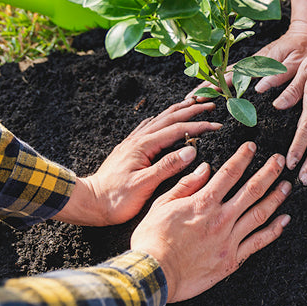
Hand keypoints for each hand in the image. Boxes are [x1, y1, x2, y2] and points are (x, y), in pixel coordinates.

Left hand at [55, 99, 220, 226]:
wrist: (90, 202)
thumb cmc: (115, 198)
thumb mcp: (144, 185)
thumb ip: (167, 166)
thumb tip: (190, 152)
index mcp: (144, 146)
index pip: (177, 130)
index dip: (199, 126)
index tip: (217, 125)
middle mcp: (138, 140)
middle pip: (169, 118)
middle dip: (191, 110)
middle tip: (210, 105)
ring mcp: (133, 143)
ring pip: (159, 119)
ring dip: (177, 110)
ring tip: (192, 103)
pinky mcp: (130, 149)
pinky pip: (149, 127)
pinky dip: (161, 119)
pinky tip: (163, 119)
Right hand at [130, 142, 291, 302]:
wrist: (154, 275)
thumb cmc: (152, 240)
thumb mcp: (162, 205)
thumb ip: (186, 185)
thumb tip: (205, 168)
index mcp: (203, 203)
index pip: (229, 173)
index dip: (243, 157)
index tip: (253, 146)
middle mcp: (221, 218)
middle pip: (251, 190)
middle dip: (269, 172)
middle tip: (280, 160)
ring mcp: (229, 239)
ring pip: (260, 213)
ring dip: (276, 197)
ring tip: (287, 185)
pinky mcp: (232, 260)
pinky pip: (259, 242)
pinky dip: (274, 230)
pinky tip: (285, 220)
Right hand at [185, 21, 306, 99]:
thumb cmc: (305, 49)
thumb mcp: (296, 63)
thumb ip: (279, 77)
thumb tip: (258, 89)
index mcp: (259, 63)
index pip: (231, 76)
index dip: (215, 86)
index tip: (200, 94)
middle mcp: (253, 62)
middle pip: (223, 75)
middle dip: (205, 86)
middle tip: (188, 99)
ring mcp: (253, 62)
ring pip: (227, 74)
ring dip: (211, 84)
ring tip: (195, 96)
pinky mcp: (257, 64)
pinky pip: (236, 73)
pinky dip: (224, 80)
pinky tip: (217, 88)